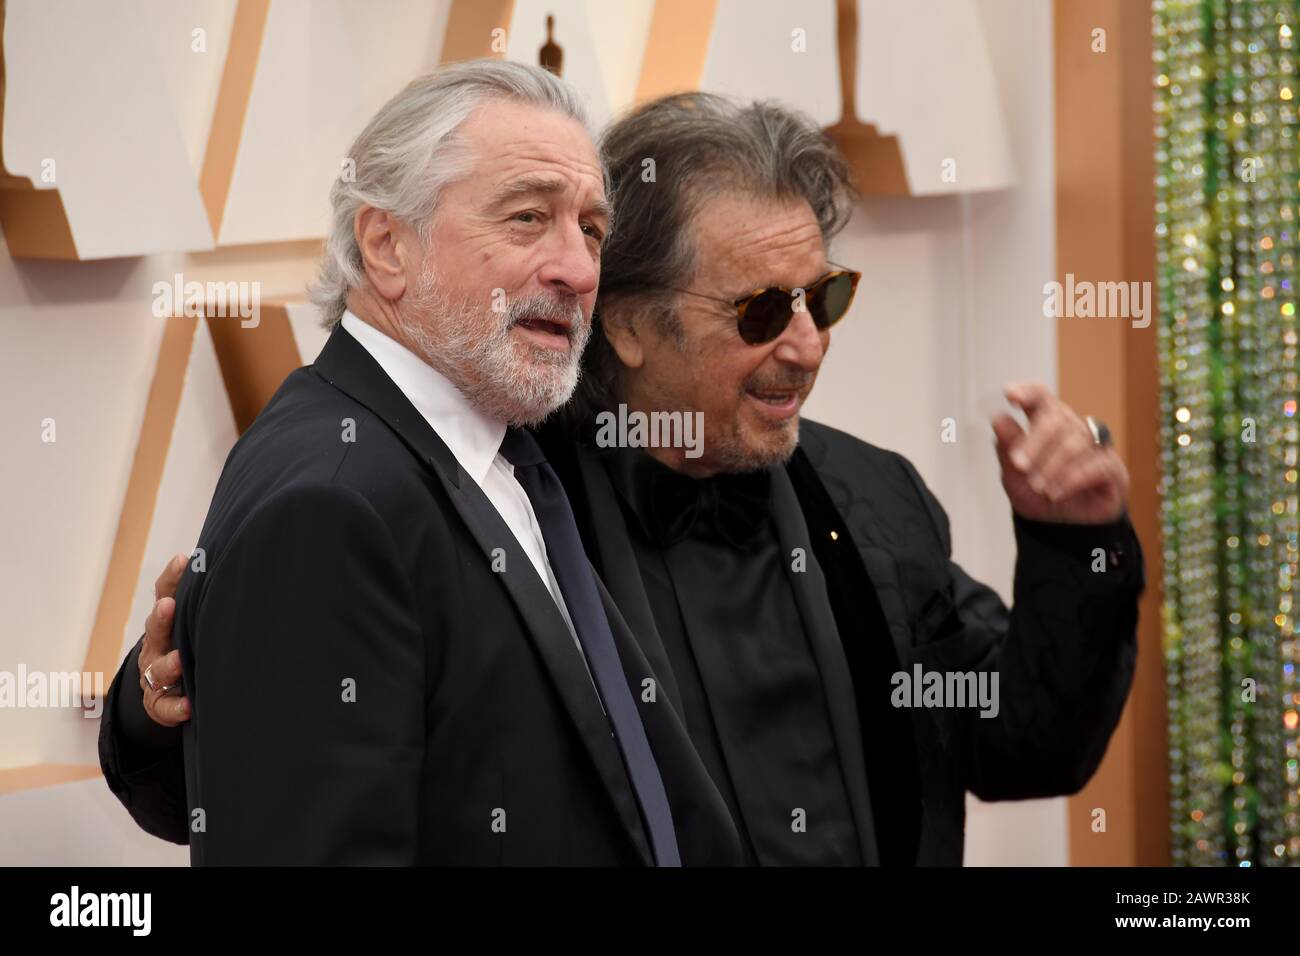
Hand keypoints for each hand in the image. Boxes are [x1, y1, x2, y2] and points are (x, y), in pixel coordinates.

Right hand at [136, 552, 191, 725]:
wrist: (167, 690)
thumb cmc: (186, 644)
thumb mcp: (191, 619)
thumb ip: (203, 594)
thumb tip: (222, 557)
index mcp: (165, 621)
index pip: (164, 594)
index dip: (171, 578)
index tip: (182, 561)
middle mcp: (156, 646)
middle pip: (155, 630)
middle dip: (161, 618)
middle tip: (168, 606)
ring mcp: (155, 676)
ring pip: (157, 670)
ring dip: (168, 664)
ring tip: (179, 661)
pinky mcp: (160, 704)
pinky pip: (165, 707)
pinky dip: (176, 708)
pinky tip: (189, 706)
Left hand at [991, 382, 1128, 524]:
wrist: (1059, 530)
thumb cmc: (1037, 495)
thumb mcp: (1013, 475)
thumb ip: (1007, 447)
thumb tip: (998, 419)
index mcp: (1046, 424)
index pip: (1041, 397)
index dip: (1027, 392)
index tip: (1009, 394)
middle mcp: (1072, 429)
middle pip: (1056, 419)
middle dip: (1034, 442)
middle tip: (1019, 465)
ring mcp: (1095, 447)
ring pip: (1076, 442)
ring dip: (1052, 466)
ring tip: (1039, 488)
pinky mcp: (1112, 469)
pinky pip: (1096, 465)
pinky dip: (1072, 478)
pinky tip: (1056, 493)